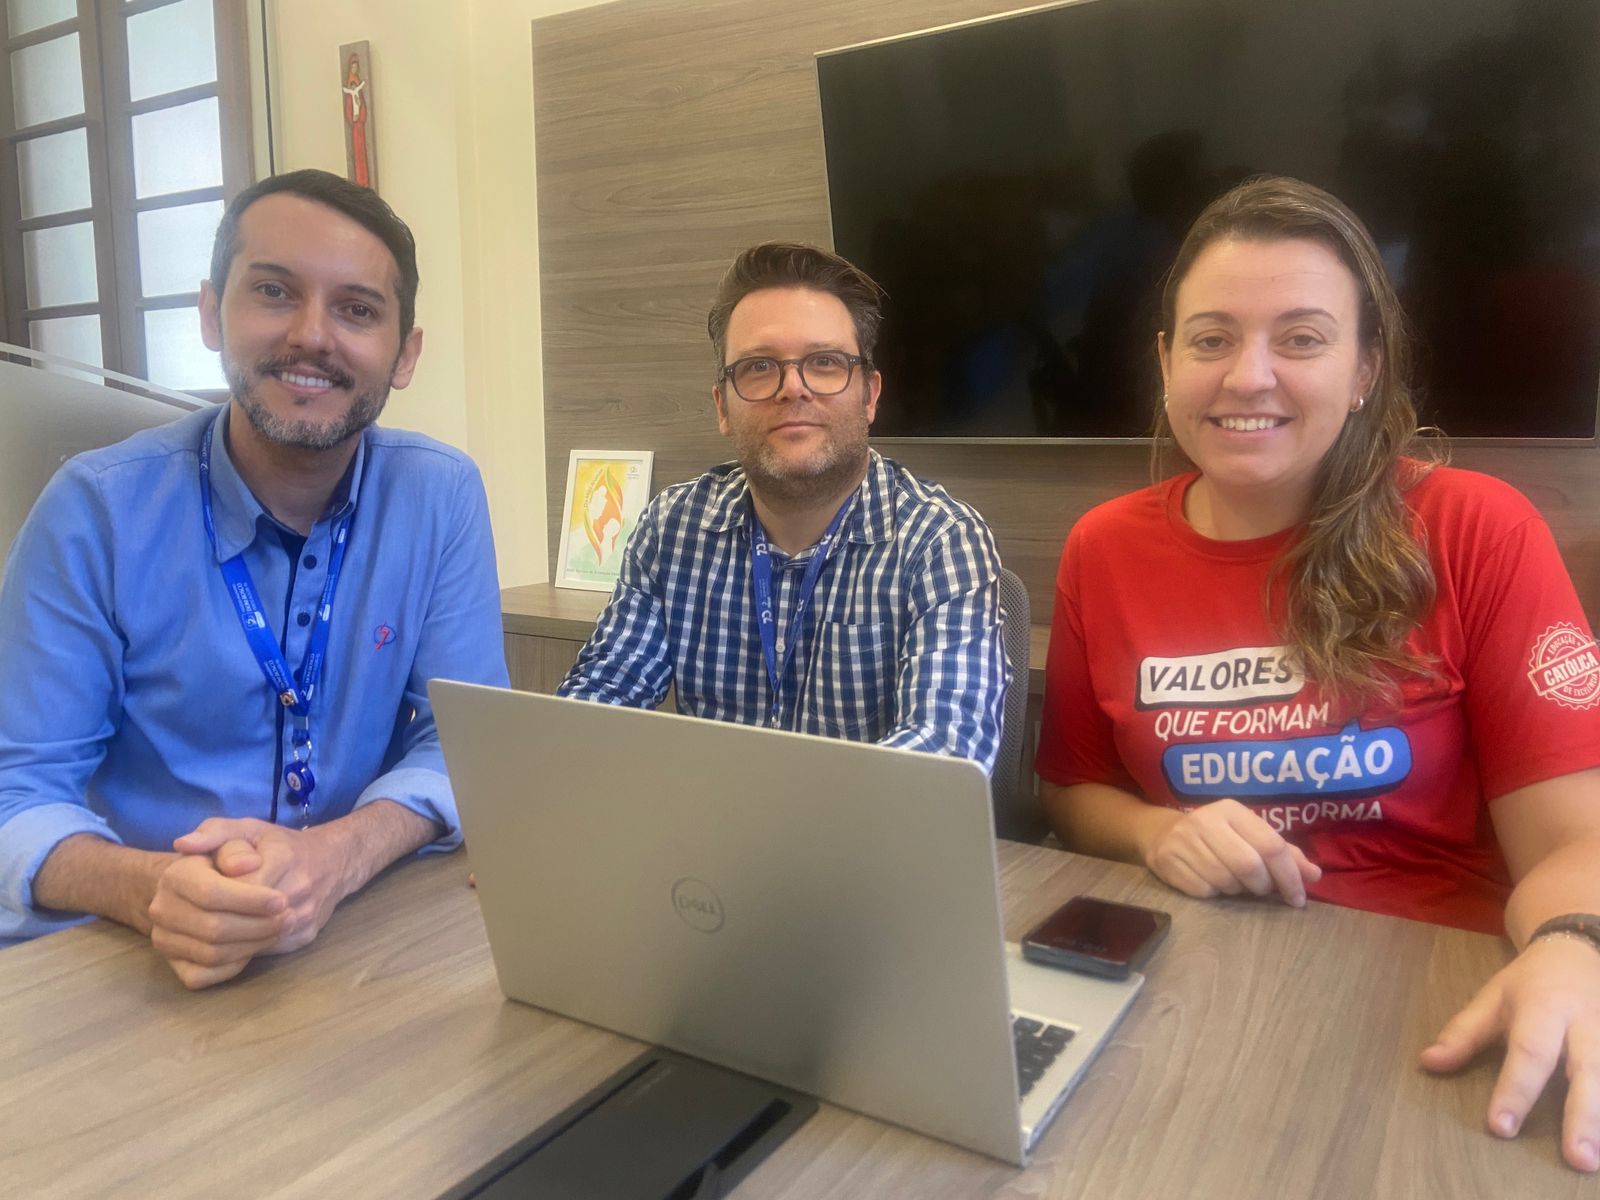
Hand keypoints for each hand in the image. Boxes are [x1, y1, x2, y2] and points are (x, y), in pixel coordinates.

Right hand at [146, 841, 289, 989]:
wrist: (207, 882)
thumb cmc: (230, 857)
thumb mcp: (236, 834)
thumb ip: (234, 838)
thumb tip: (243, 864)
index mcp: (175, 875)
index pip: (211, 893)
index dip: (250, 900)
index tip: (281, 900)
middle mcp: (162, 909)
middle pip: (214, 928)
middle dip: (258, 926)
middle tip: (289, 918)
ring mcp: (165, 939)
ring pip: (211, 954)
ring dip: (252, 946)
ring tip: (279, 930)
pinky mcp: (174, 963)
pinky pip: (201, 976)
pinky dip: (232, 967)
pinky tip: (254, 948)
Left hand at [175, 818, 356, 956]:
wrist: (332, 863)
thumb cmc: (279, 846)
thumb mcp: (246, 828)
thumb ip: (213, 832)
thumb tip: (182, 845)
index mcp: (282, 857)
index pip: (231, 888)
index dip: (207, 896)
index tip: (197, 894)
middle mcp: (299, 888)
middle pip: (238, 920)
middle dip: (208, 922)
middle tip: (195, 918)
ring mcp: (305, 916)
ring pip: (250, 943)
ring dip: (220, 943)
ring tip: (206, 932)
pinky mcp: (306, 938)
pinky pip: (264, 954)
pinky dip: (239, 954)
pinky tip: (229, 942)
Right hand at [1139, 798, 1321, 905]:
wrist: (1161, 833)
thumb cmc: (1216, 836)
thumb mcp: (1248, 835)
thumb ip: (1283, 854)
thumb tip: (1314, 875)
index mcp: (1232, 810)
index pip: (1270, 845)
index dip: (1290, 876)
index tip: (1298, 898)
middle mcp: (1206, 821)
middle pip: (1249, 866)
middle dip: (1262, 886)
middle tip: (1262, 890)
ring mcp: (1183, 840)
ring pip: (1226, 881)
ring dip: (1237, 890)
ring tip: (1233, 882)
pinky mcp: (1168, 861)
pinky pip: (1204, 890)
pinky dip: (1214, 893)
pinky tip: (1211, 882)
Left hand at [1421, 936, 1599, 1171]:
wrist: (1576, 951)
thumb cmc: (1529, 983)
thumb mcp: (1492, 997)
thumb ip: (1463, 1032)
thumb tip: (1429, 1063)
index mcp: (1545, 1009)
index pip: (1528, 1053)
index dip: (1514, 1090)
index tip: (1500, 1126)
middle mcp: (1585, 1025)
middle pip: (1587, 1071)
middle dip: (1582, 1116)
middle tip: (1576, 1158)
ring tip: (1594, 1160)